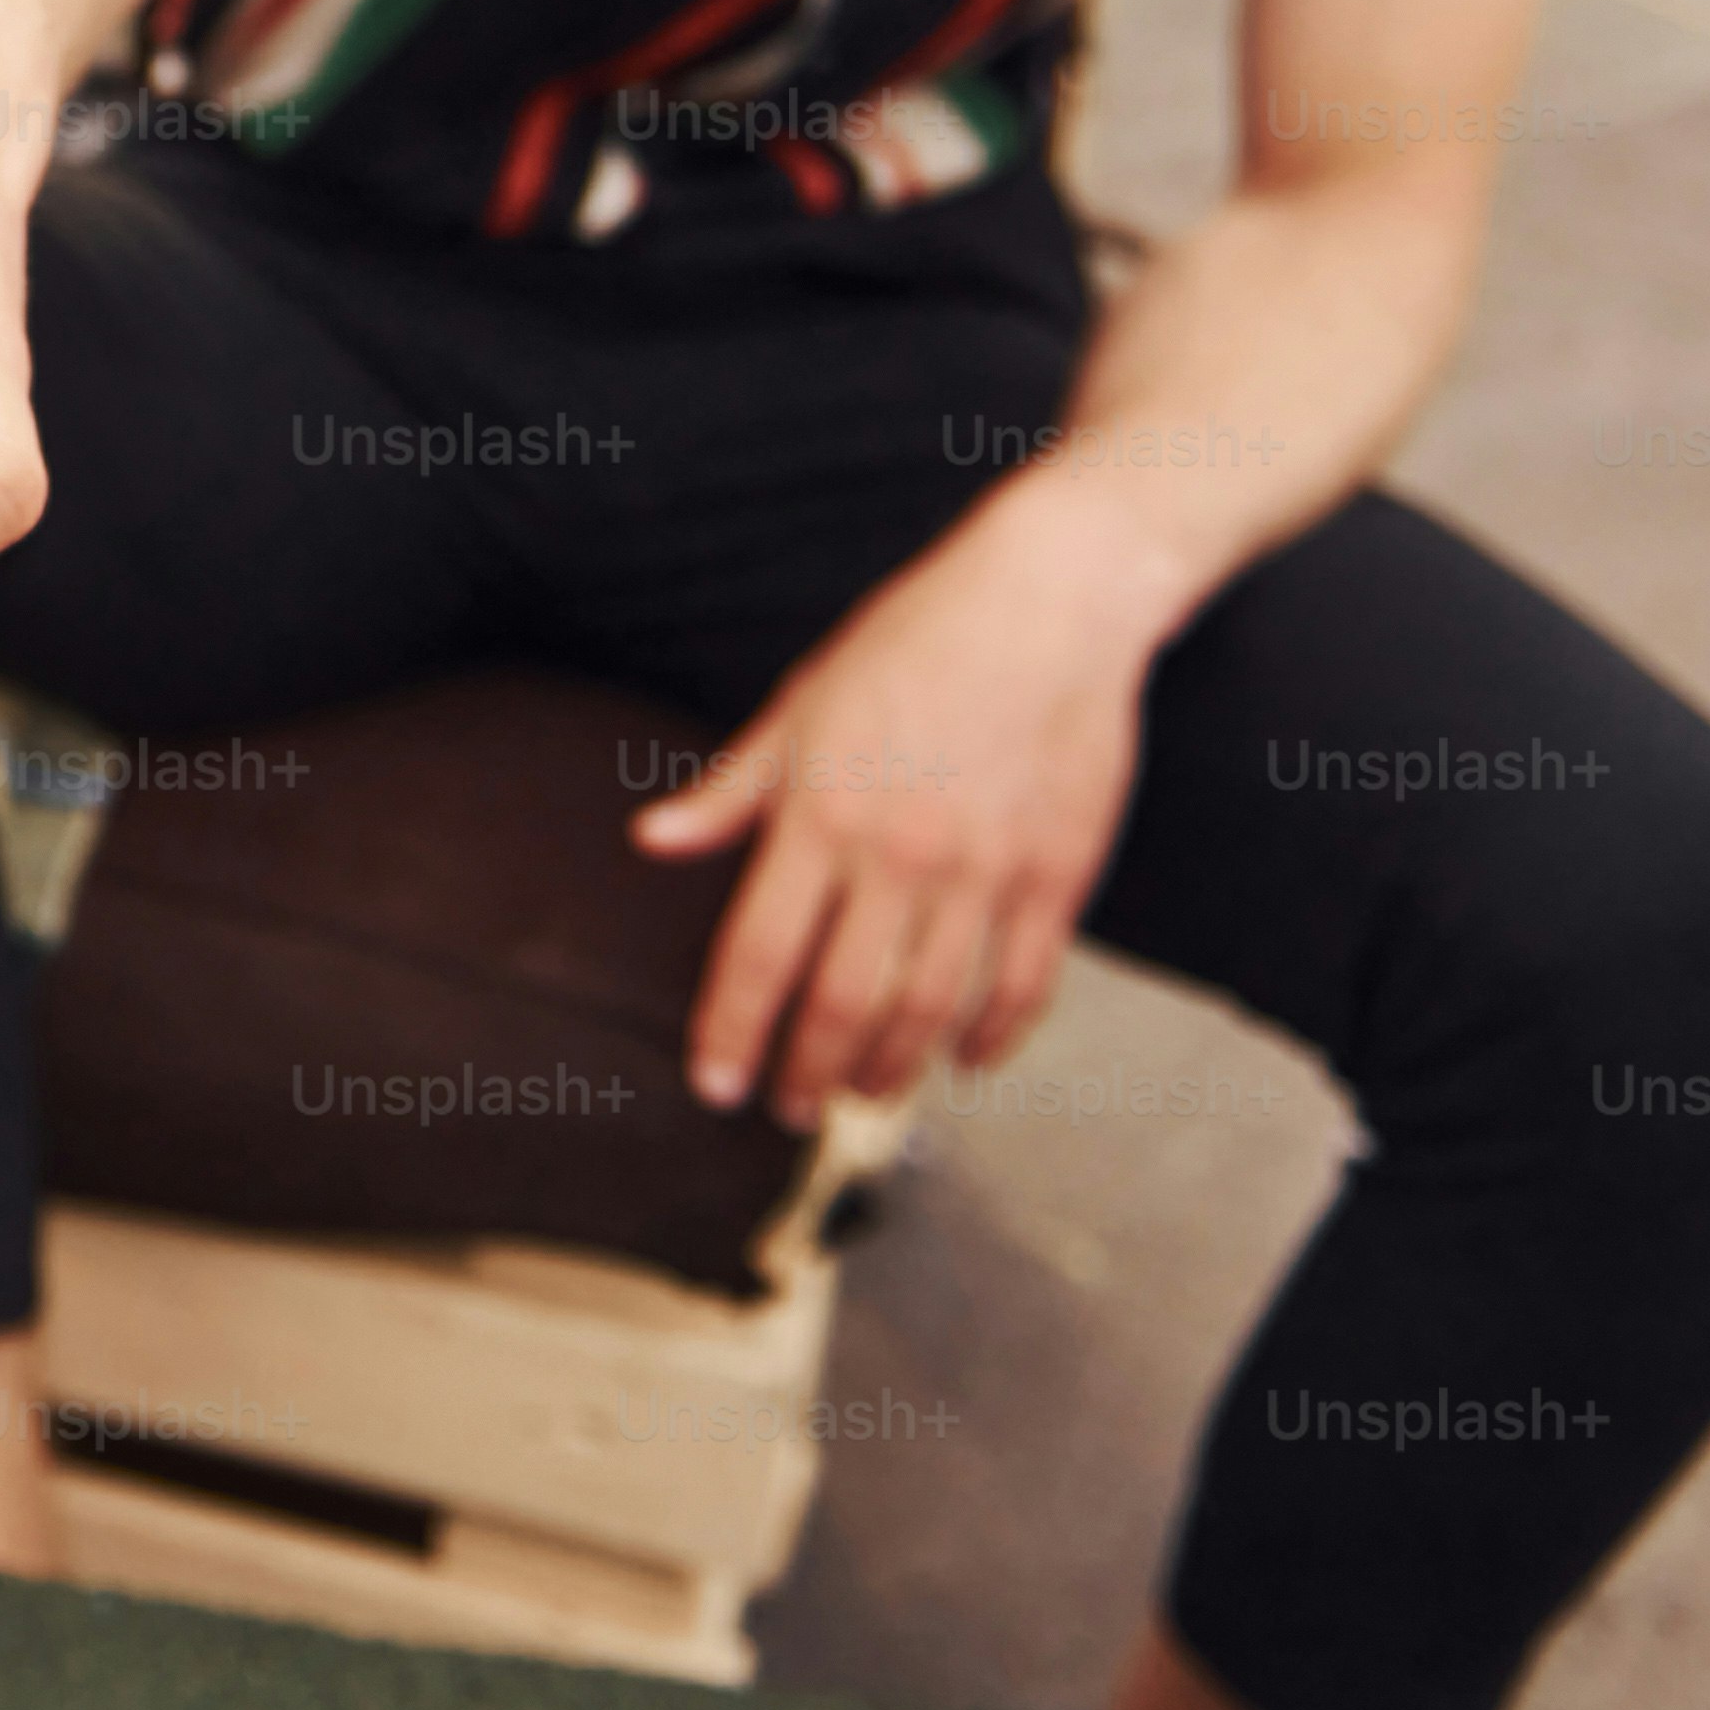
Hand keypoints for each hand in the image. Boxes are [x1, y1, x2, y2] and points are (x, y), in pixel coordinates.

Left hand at [631, 482, 1170, 1126]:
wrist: (1050, 599)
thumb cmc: (913, 641)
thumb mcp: (804, 706)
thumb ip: (732, 791)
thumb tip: (654, 840)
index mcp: (822, 814)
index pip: (758, 954)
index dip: (730, 1030)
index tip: (712, 1084)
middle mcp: (899, 856)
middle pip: (840, 1003)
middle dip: (806, 1074)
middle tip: (788, 1111)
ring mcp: (984, 873)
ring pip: (928, 1011)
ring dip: (890, 1069)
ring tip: (864, 1094)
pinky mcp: (1056, 877)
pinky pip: (1020, 987)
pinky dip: (991, 1037)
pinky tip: (965, 1060)